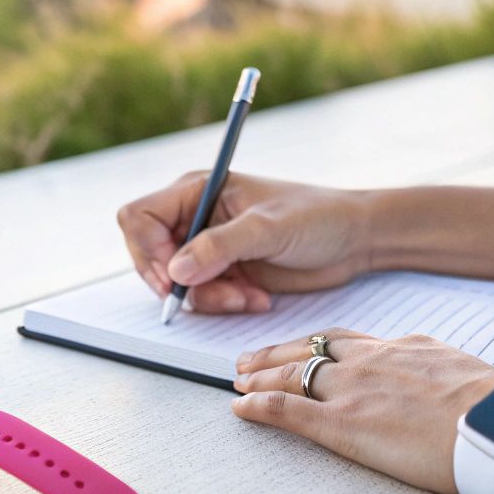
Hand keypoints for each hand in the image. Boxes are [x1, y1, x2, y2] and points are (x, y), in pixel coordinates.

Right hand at [115, 172, 374, 312]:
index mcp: (198, 189)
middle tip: (215, 293)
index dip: (146, 248)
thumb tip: (176, 269)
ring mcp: (208, 248)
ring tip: (248, 296)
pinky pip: (201, 298)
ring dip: (208, 298)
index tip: (173, 274)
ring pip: (176, 284)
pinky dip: (224, 304)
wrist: (353, 241)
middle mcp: (195, 216)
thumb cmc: (316, 217)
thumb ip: (220, 246)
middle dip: (178, 283)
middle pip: (149, 254)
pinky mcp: (223, 273)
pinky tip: (258, 297)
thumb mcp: (268, 228)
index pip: (140, 216)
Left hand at [230, 329, 493, 493]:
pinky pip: (288, 409)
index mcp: (405, 348)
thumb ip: (446, 377)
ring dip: (260, 377)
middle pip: (312, 350)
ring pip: (292, 373)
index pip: (349, 341)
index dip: (319, 346)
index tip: (303, 349)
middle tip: (251, 360)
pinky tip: (240, 409)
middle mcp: (372, 361)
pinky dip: (260, 406)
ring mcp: (355, 391)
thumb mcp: (469, 378)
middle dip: (277, 354)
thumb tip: (453, 389)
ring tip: (238, 381)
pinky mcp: (344, 424)